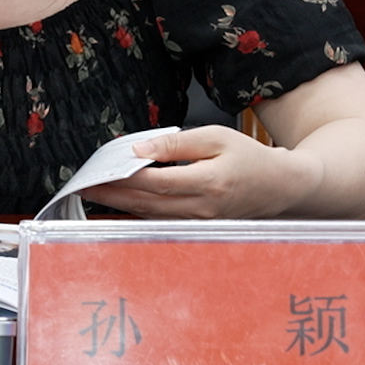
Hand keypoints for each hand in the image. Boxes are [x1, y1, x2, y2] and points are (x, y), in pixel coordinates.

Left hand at [77, 126, 320, 218]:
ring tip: (95, 194)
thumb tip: (140, 148)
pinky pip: (162, 221)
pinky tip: (121, 205)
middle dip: (112, 195)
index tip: (99, 171)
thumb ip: (176, 143)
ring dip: (121, 206)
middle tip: (84, 186)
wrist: (281, 186)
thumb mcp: (215, 137)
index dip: (124, 178)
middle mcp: (202, 208)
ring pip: (151, 216)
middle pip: (147, 203)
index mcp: (208, 183)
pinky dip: (139, 212)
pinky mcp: (199, 227)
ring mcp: (201, 222)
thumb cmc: (250, 157)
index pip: (155, 182)